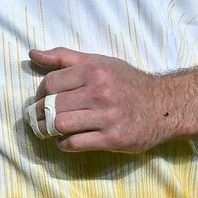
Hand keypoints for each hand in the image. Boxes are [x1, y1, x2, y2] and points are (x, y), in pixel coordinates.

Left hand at [28, 47, 168, 151]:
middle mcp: (100, 92)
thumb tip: (32, 54)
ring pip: (61, 124)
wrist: (164, 106)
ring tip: (48, 130)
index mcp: (94, 71)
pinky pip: (75, 143)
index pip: (51, 83)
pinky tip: (65, 139)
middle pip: (53, 105)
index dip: (40, 93)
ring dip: (48, 130)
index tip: (42, 99)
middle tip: (38, 118)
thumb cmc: (127, 82)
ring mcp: (107, 117)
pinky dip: (63, 143)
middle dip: (39, 114)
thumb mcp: (99, 62)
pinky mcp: (113, 139)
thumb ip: (64, 58)